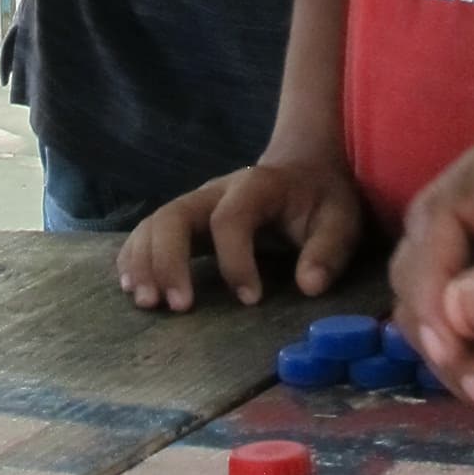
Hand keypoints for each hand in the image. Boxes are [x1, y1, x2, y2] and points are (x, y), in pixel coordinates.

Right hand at [118, 157, 364, 312]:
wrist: (302, 167)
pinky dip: (135, 258)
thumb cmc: (320, 198)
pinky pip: (147, 232)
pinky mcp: (185, 219)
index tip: (251, 299)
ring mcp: (195, 203)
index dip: (235, 260)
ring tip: (147, 303)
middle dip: (168, 261)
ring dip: (144, 262)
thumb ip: (328, 250)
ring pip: (153, 223)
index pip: (230, 219)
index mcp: (255, 187)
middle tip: (178, 307)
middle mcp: (215, 191)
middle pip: (174, 215)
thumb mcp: (341, 219)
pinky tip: (132, 287)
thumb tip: (308, 286)